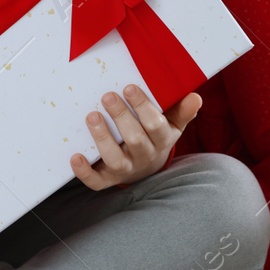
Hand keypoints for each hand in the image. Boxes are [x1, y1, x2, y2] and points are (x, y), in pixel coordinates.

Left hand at [70, 84, 200, 190]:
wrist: (148, 167)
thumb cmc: (157, 135)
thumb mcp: (172, 123)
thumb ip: (182, 111)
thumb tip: (195, 97)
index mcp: (162, 139)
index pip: (155, 125)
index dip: (143, 107)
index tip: (129, 88)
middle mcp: (145, 156)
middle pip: (135, 139)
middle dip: (121, 117)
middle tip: (108, 96)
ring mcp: (126, 169)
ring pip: (115, 159)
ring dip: (102, 138)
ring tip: (92, 116)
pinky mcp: (108, 179)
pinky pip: (97, 181)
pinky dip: (85, 172)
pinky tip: (75, 157)